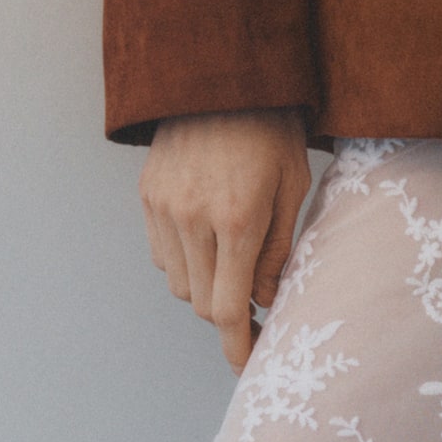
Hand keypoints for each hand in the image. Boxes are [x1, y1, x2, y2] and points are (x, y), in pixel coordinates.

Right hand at [139, 110, 313, 374]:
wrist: (221, 76)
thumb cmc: (272, 131)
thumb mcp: (294, 187)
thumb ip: (279, 250)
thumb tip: (265, 301)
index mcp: (237, 219)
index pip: (230, 309)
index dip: (239, 346)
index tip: (251, 365)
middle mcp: (191, 219)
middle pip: (202, 304)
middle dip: (229, 316)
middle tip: (257, 310)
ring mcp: (163, 208)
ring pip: (179, 284)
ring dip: (207, 288)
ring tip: (234, 261)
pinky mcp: (147, 197)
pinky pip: (162, 255)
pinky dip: (185, 262)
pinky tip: (208, 238)